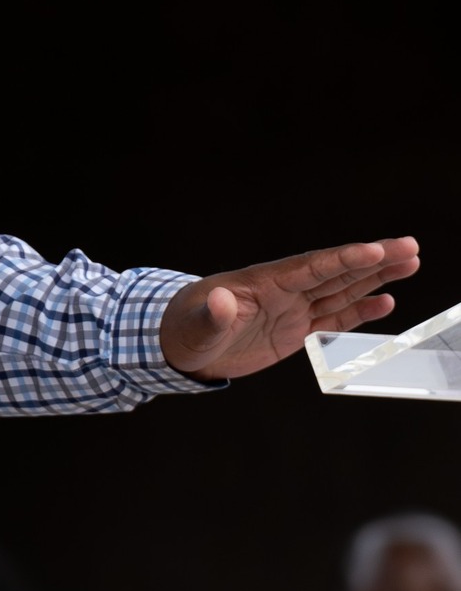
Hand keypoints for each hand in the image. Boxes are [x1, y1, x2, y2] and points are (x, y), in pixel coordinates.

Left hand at [159, 238, 420, 380]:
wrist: (181, 344)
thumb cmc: (185, 329)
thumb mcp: (197, 326)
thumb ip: (212, 315)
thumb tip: (220, 301)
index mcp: (264, 283)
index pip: (312, 268)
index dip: (344, 260)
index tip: (375, 250)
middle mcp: (285, 290)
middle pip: (337, 271)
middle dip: (374, 260)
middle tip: (410, 246)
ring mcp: (292, 308)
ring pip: (342, 290)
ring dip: (376, 278)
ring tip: (410, 262)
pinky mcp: (294, 329)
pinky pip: (333, 318)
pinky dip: (360, 310)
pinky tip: (386, 302)